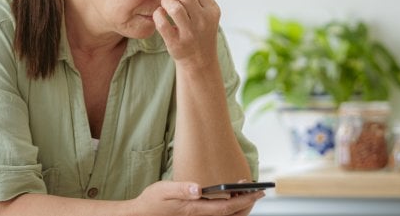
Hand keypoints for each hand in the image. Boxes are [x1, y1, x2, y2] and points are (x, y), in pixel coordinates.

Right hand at [131, 181, 264, 215]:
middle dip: (247, 204)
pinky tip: (232, 198)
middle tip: (258, 190)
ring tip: (248, 193)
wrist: (141, 215)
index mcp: (195, 210)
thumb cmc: (152, 202)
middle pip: (231, 215)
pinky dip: (230, 209)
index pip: (226, 207)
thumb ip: (182, 188)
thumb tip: (199, 188)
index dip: (244, 200)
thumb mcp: (164, 190)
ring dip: (240, 207)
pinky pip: (219, 215)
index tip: (257, 191)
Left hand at [152, 0, 220, 68]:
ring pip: (174, 7)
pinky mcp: (178, 44)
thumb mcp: (205, 13)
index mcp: (212, 9)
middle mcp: (204, 20)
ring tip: (162, 3)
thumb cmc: (198, 31)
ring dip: (164, 1)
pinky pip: (162, 24)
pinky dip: (157, 16)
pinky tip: (158, 15)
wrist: (200, 61)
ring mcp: (191, 33)